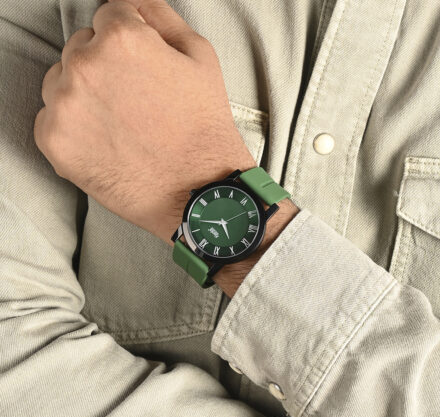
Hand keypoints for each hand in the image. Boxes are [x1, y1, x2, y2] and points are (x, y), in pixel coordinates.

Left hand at [34, 0, 255, 244]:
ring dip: (84, 95)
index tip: (139, 66)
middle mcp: (85, 67)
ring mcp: (65, 106)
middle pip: (82, 48)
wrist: (198, 190)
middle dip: (105, 67)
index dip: (130, 41)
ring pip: (61, 83)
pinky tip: (105, 141)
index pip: (109, 16)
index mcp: (122, 39)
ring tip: (121, 124)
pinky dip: (72, 128)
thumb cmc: (203, 131)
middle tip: (135, 100)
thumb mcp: (201, 58)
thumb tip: (137, 5)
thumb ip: (161, 16)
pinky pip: (50, 119)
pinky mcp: (55, 143)